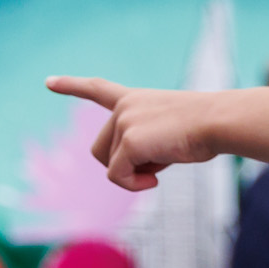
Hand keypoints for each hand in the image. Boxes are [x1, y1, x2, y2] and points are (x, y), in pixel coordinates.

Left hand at [46, 77, 268, 190]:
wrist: (220, 122)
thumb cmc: (210, 129)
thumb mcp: (175, 133)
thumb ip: (150, 145)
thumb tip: (137, 172)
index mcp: (136, 99)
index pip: (99, 89)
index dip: (73, 86)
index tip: (48, 82)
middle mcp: (125, 107)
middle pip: (101, 149)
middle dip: (123, 165)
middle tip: (156, 168)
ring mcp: (124, 122)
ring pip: (109, 165)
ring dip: (133, 175)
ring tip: (162, 168)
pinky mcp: (129, 141)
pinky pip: (118, 176)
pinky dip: (134, 185)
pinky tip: (155, 180)